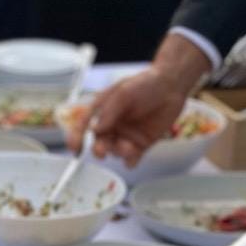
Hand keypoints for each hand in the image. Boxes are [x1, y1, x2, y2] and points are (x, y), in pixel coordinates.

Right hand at [71, 68, 189, 164]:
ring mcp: (126, 136)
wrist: (171, 87)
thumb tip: (94, 130)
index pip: (84, 126)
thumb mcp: (123, 94)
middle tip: (102, 152)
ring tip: (129, 147)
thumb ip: (109, 112)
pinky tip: (133, 156)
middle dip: (99, 149)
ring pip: (115, 152)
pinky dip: (130, 161)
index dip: (76, 137)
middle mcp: (112, 125)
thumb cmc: (146, 84)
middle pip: (99, 143)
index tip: (75, 147)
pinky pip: (131, 159)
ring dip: (119, 152)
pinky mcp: (141, 144)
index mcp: (103, 110)